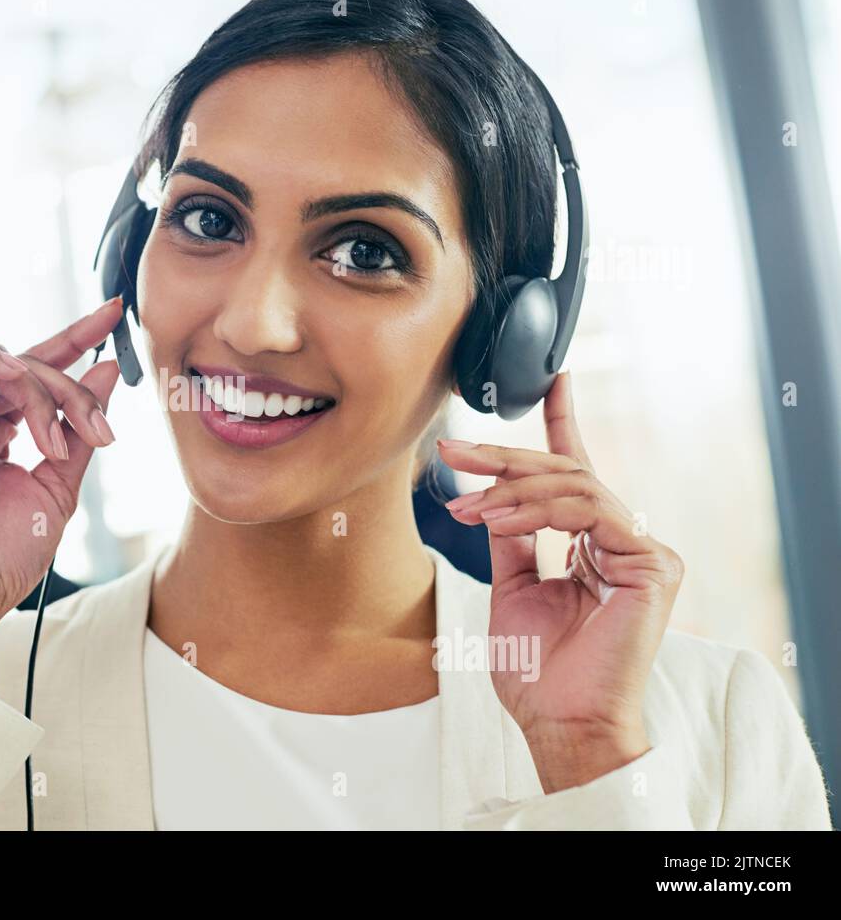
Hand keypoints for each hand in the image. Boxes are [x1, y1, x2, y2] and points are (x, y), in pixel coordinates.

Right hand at [0, 297, 125, 670]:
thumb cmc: (3, 557)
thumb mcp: (59, 487)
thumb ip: (78, 428)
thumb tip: (105, 372)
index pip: (35, 369)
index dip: (74, 337)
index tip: (114, 313)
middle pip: (23, 362)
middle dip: (69, 384)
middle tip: (97, 428)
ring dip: (36, 384)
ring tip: (55, 434)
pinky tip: (12, 375)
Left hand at [436, 372, 684, 791]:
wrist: (559, 722)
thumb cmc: (538, 671)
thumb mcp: (513, 589)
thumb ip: (513, 540)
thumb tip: (495, 499)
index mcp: (594, 545)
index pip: (577, 475)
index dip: (564, 425)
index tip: (552, 381)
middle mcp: (623, 541)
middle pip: (564, 475)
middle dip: (503, 459)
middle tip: (451, 452)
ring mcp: (643, 551)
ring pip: (573, 487)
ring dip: (510, 490)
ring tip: (467, 504)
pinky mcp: (652, 563)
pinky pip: (589, 512)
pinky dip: (537, 510)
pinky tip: (500, 519)